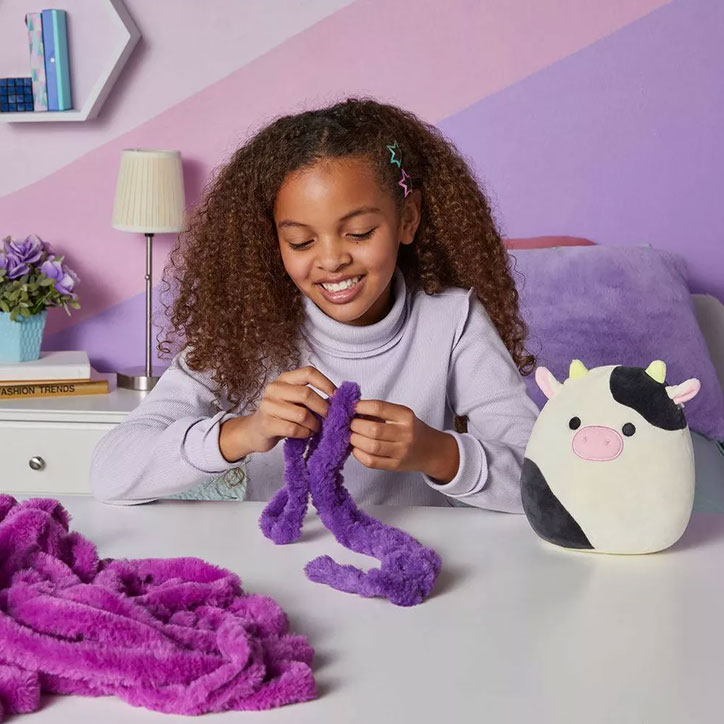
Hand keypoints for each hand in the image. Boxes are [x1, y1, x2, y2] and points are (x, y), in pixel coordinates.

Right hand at [219, 366, 336, 460]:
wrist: (255, 431)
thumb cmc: (281, 414)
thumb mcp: (295, 400)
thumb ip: (311, 397)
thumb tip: (338, 401)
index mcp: (285, 379)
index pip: (309, 372)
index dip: (326, 383)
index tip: (337, 397)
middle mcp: (275, 388)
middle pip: (306, 394)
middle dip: (323, 408)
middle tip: (330, 418)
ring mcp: (268, 405)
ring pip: (302, 414)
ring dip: (314, 424)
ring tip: (316, 428)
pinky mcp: (266, 424)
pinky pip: (294, 429)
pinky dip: (305, 433)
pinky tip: (306, 434)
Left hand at [349, 399, 458, 480]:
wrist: (431, 450)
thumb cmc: (411, 429)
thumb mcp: (401, 415)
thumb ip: (380, 412)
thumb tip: (352, 409)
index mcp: (406, 416)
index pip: (379, 408)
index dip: (360, 406)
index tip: (351, 407)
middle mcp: (405, 434)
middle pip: (373, 429)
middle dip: (355, 425)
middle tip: (349, 423)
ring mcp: (401, 452)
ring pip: (371, 446)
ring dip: (355, 440)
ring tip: (351, 435)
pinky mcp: (395, 466)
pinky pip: (371, 461)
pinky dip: (358, 454)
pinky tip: (356, 448)